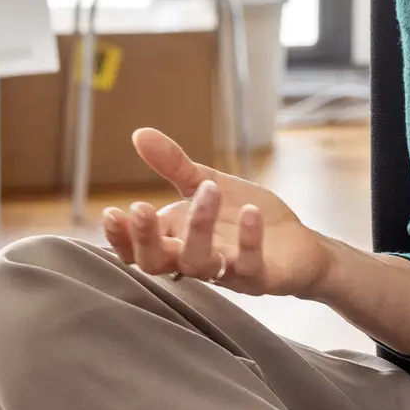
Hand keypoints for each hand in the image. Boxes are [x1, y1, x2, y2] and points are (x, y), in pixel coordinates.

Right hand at [101, 128, 332, 298]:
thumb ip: (174, 165)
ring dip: (200, 227)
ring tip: (208, 190)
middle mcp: (195, 259)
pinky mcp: (260, 276)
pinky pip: (248, 264)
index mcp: (177, 239)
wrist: (297, 243)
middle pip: (158, 263)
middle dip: (146, 238)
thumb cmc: (242, 217)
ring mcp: (226, 271)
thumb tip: (139, 133)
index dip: (121, 237)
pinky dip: (248, 239)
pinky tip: (249, 212)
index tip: (111, 212)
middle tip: (141, 207)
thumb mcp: (207, 184)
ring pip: (200, 263)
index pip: (137, 249)